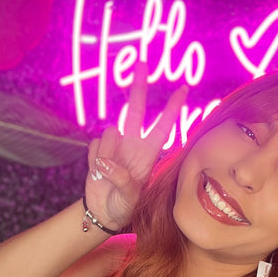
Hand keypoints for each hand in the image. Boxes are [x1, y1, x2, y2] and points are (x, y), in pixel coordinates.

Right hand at [85, 62, 187, 229]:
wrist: (101, 213)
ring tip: (106, 175)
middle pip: (135, 110)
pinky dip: (93, 161)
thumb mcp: (129, 199)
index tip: (184, 89)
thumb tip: (107, 161)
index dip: (172, 109)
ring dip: (106, 153)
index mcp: (148, 154)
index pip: (163, 127)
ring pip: (109, 133)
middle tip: (143, 63)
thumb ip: (122, 180)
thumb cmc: (123, 208)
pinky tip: (97, 174)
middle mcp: (132, 145)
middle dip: (139, 87)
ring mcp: (114, 147)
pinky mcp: (97, 151)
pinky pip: (93, 147)